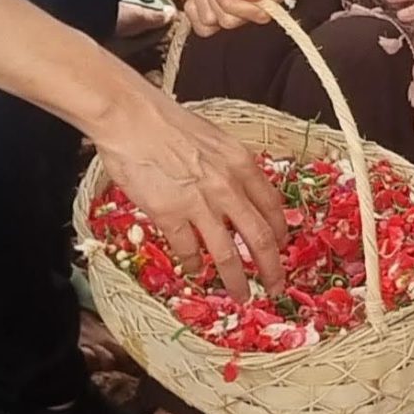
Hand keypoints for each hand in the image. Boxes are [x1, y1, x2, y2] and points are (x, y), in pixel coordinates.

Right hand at [93, 85, 287, 297]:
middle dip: (271, 268)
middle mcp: (228, 187)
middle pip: (260, 238)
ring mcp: (200, 204)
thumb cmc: (166, 121)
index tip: (281, 247)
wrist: (132, 117)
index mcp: (241, 163)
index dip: (280, 232)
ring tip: (241, 295)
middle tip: (275, 286)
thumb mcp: (212, 138)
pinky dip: (193, 265)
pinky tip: (194, 271)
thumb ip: (229, 165)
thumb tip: (237, 187)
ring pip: (229, 255)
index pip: (272, 206)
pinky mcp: (171, 216)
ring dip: (237, 280)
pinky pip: (189, 251)